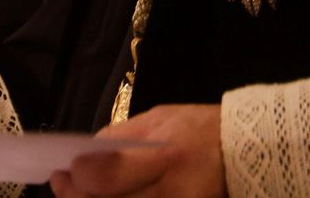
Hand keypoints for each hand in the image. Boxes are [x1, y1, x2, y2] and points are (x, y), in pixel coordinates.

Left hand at [50, 104, 224, 197]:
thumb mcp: (158, 119)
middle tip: (63, 185)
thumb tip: (83, 158)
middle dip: (76, 197)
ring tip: (80, 194)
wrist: (246, 152)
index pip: (108, 177)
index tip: (65, 168)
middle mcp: (170, 194)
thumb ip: (120, 138)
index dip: (79, 176)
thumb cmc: (197, 128)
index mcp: (164, 158)